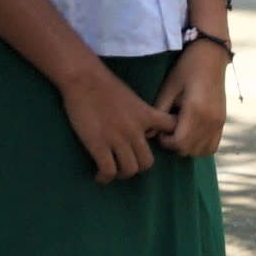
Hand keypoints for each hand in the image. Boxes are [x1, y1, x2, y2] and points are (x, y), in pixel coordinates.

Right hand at [55, 62, 170, 182]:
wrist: (84, 79)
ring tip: (112, 170)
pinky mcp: (99, 145)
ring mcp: (118, 139)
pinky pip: (108, 170)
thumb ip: (141, 114)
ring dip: (121, 173)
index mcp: (146, 115)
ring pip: (129, 170)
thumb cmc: (105, 84)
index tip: (153, 143)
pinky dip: (105, 177)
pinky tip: (99, 175)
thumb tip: (144, 130)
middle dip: (137, 166)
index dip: (168, 139)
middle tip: (125, 164)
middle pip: (147, 162)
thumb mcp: (132, 98)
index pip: (171, 128)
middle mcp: (136, 130)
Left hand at [160, 46, 229, 159]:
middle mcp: (211, 121)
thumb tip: (148, 134)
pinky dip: (200, 146)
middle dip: (174, 145)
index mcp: (196, 111)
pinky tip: (191, 133)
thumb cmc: (186, 68)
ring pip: (201, 151)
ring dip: (187, 147)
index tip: (160, 129)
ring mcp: (219, 123)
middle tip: (167, 130)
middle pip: (189, 150)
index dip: (165, 142)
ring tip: (179, 131)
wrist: (211, 55)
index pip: (179, 143)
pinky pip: (212, 146)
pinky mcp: (223, 122)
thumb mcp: (169, 87)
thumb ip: (159, 112)